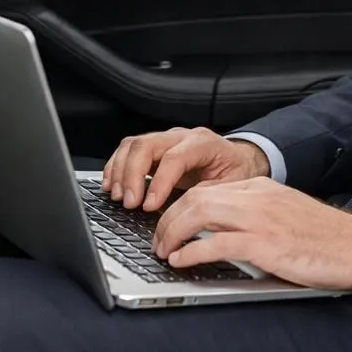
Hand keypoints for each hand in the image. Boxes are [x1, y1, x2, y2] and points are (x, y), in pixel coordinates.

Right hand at [100, 126, 268, 211]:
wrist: (239, 159)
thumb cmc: (235, 172)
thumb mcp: (231, 187)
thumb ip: (208, 197)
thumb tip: (185, 216)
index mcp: (203, 143)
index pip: (174, 158)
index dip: (158, 183)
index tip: (149, 206)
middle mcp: (181, 136)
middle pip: (146, 145)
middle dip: (132, 175)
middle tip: (130, 203)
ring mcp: (166, 139)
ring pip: (133, 145)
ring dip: (120, 171)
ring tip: (119, 197)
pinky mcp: (154, 148)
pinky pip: (128, 150)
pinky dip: (116, 167)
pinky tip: (112, 185)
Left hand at [152, 178, 351, 290]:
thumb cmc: (327, 238)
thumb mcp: (286, 215)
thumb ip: (256, 217)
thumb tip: (221, 235)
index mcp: (261, 188)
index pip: (207, 189)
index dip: (179, 207)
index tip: (167, 225)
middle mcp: (257, 197)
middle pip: (196, 197)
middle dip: (167, 219)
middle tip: (157, 241)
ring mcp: (260, 219)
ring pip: (199, 213)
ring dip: (172, 233)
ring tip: (163, 251)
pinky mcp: (266, 244)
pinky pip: (217, 243)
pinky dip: (192, 252)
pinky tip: (181, 261)